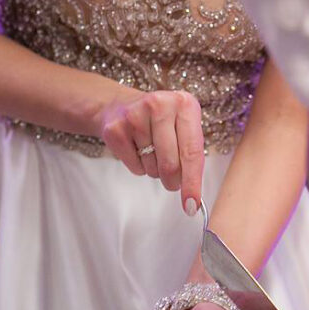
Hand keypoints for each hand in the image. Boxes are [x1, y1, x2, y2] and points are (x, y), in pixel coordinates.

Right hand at [99, 89, 205, 213]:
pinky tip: (136, 148)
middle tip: (172, 180)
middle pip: (171, 164)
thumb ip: (192, 156)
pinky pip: (134, 167)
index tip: (192, 205)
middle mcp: (161, 105)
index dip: (193, 182)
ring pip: (152, 168)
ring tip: (150, 150)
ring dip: (154, 170)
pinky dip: (138, 166)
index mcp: (185, 104)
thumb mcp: (183, 128)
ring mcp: (135, 115)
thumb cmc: (160, 122)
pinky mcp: (115, 129)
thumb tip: (193, 197)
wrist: (120, 106)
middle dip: (172, 181)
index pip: (192, 152)